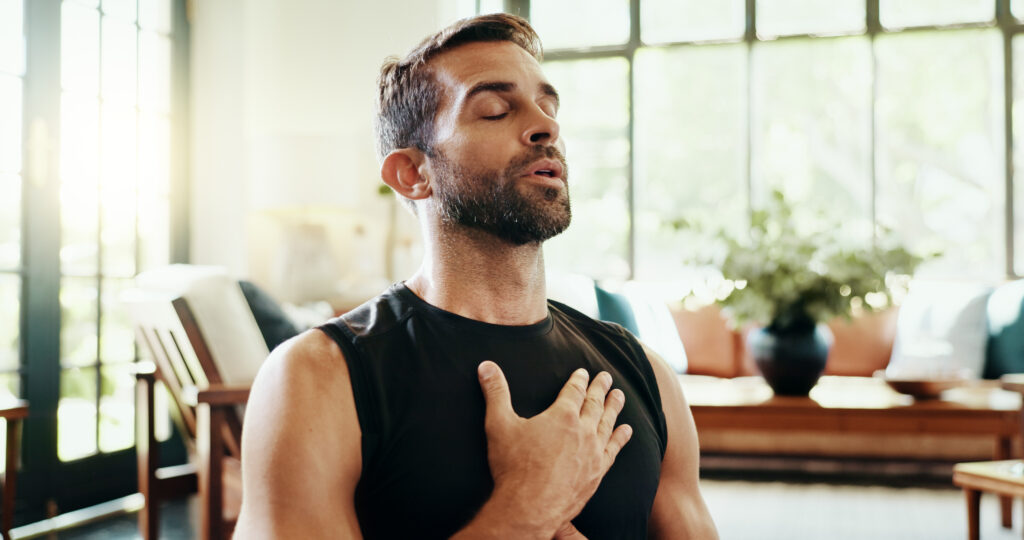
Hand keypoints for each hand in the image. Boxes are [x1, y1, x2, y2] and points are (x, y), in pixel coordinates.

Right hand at [476, 361, 632, 536]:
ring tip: (620, 395)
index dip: (579, 380)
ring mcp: (593, 452)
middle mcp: (582, 430)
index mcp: (561, 416)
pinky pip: (613, 450)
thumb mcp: (498, 425)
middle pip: (594, 403)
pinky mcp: (597, 472)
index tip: (584, 372)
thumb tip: (486, 366)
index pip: (574, 391)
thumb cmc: (513, 467)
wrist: (530, 507)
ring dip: (614, 407)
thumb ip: (495, 393)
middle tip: (607, 377)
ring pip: (607, 423)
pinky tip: (626, 430)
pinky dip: (620, 438)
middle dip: (600, 388)